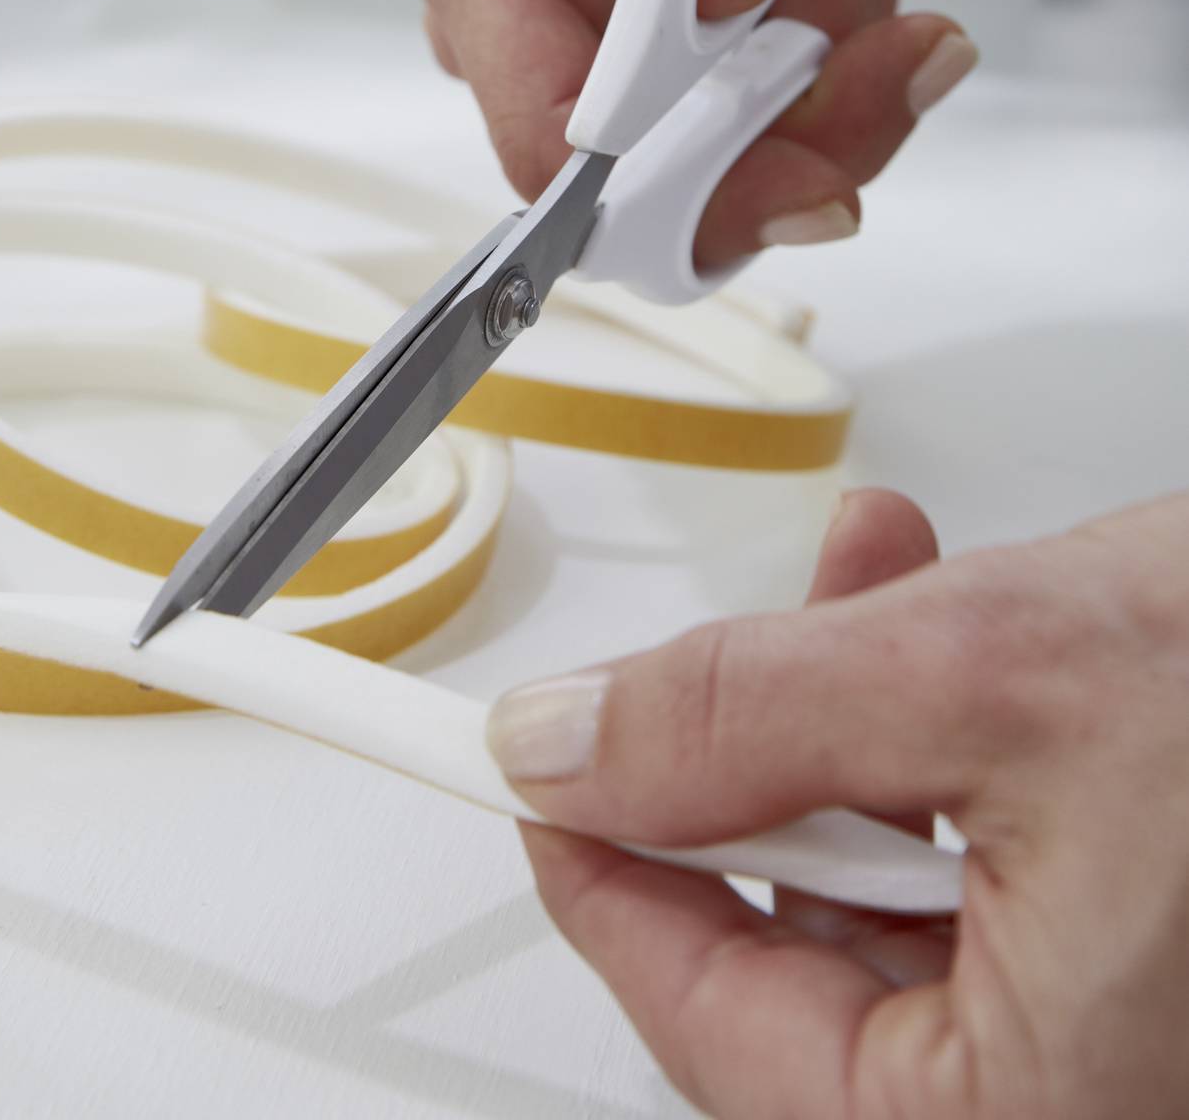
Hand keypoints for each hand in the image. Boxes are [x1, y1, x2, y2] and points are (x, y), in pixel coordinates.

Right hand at [391, 0, 976, 266]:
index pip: (539, 128)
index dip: (666, 173)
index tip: (805, 164)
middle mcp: (523, 29)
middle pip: (640, 182)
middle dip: (783, 140)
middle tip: (907, 54)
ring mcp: (608, 72)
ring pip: (723, 185)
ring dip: (836, 110)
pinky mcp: (689, 98)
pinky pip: (776, 159)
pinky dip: (851, 108)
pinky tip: (887, 21)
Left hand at [485, 488, 1188, 1117]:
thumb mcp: (993, 674)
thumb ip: (743, 716)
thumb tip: (562, 747)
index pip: (708, 1019)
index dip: (596, 861)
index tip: (518, 760)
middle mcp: (1073, 1107)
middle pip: (794, 945)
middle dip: (755, 750)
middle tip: (728, 643)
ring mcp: (1116, 1037)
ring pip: (890, 881)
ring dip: (858, 714)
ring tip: (886, 577)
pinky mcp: (1142, 953)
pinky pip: (990, 858)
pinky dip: (950, 729)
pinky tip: (960, 617)